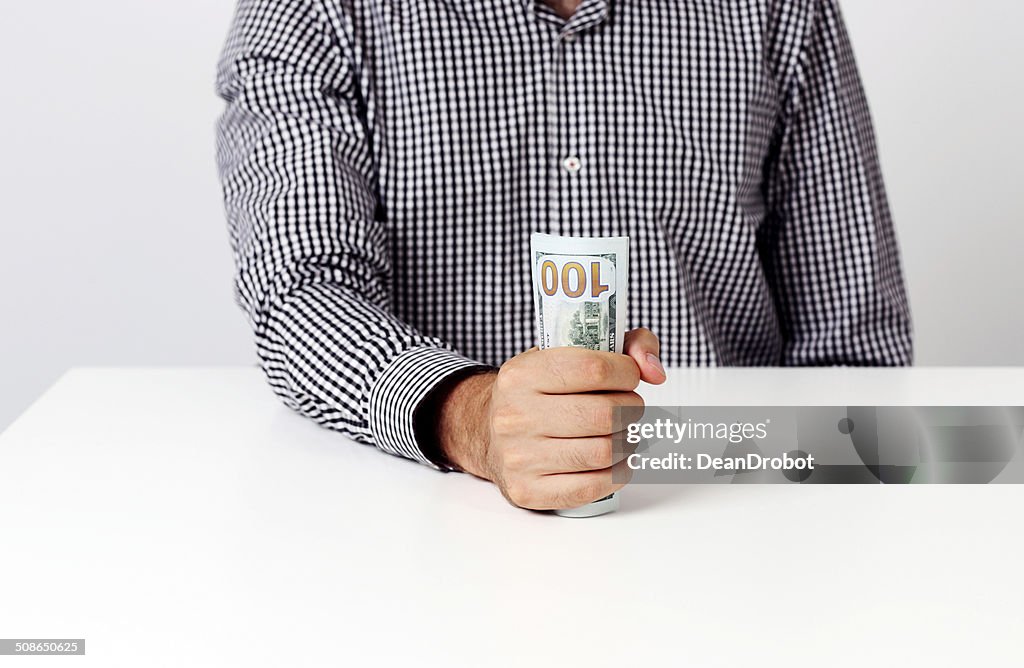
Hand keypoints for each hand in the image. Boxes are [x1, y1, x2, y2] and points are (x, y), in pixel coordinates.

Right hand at [437, 329, 665, 509]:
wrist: (488, 432)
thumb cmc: (539, 392)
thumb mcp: (566, 354)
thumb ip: (622, 345)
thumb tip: (654, 371)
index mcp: (522, 375)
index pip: (595, 369)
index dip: (627, 372)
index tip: (629, 376)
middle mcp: (515, 415)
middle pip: (605, 414)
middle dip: (631, 409)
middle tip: (628, 407)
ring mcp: (519, 457)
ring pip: (603, 452)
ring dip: (628, 442)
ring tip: (623, 433)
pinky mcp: (529, 490)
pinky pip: (593, 486)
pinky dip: (617, 473)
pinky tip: (615, 461)